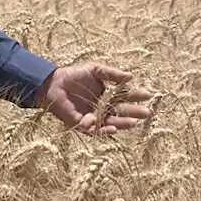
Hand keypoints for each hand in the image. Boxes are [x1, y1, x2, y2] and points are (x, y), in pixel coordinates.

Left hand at [36, 63, 153, 135]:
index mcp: (107, 95)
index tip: (147, 94)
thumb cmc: (74, 75)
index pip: (125, 97)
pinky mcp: (83, 124)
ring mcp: (94, 117)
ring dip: (123, 123)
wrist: (53, 83)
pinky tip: (114, 127)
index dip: (136, 96)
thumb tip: (131, 77)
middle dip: (134, 112)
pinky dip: (105, 130)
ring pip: (112, 123)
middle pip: (121, 112)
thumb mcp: (95, 70)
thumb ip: (112, 74)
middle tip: (147, 112)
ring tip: (134, 122)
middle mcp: (103, 108)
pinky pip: (96, 130)